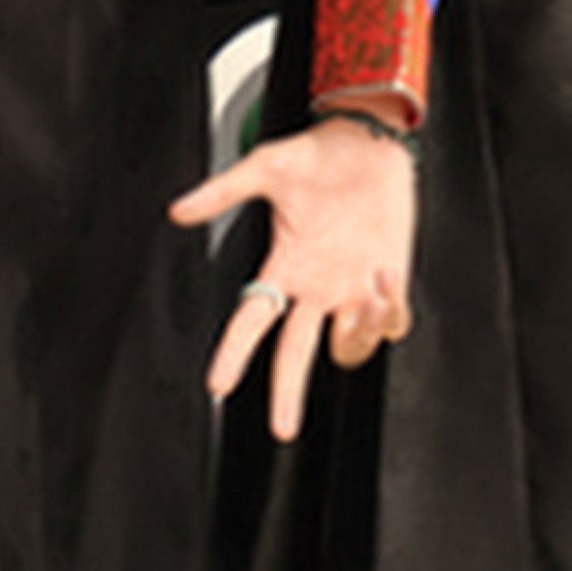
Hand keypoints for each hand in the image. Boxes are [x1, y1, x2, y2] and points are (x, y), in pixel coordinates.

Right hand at [169, 120, 418, 440]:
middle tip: (282, 427)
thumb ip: (223, 192)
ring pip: (348, 345)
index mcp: (284, 267)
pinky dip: (390, 312)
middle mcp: (315, 288)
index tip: (218, 383)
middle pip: (294, 354)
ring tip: (365, 296)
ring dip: (358, 332)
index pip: (251, 321)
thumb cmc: (318, 157)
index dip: (234, 353)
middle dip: (287, 392)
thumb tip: (180, 210)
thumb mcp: (265, 169)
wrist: (370, 143)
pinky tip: (385, 278)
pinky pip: (391, 321)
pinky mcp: (389, 281)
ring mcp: (352, 289)